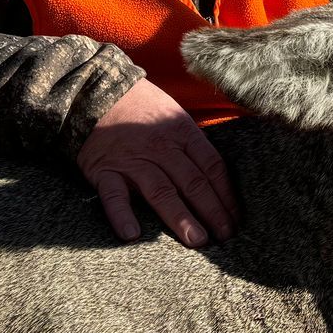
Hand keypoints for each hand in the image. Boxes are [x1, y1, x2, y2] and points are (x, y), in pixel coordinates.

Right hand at [78, 79, 238, 247]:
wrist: (95, 91)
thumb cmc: (140, 107)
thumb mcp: (173, 115)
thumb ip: (191, 143)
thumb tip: (216, 175)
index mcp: (182, 132)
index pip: (212, 167)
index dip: (227, 195)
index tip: (237, 219)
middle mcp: (161, 148)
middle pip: (193, 183)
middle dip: (212, 212)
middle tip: (225, 238)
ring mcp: (133, 160)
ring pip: (161, 192)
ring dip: (180, 218)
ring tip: (196, 241)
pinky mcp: (105, 170)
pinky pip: (114, 195)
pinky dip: (122, 215)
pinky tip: (132, 234)